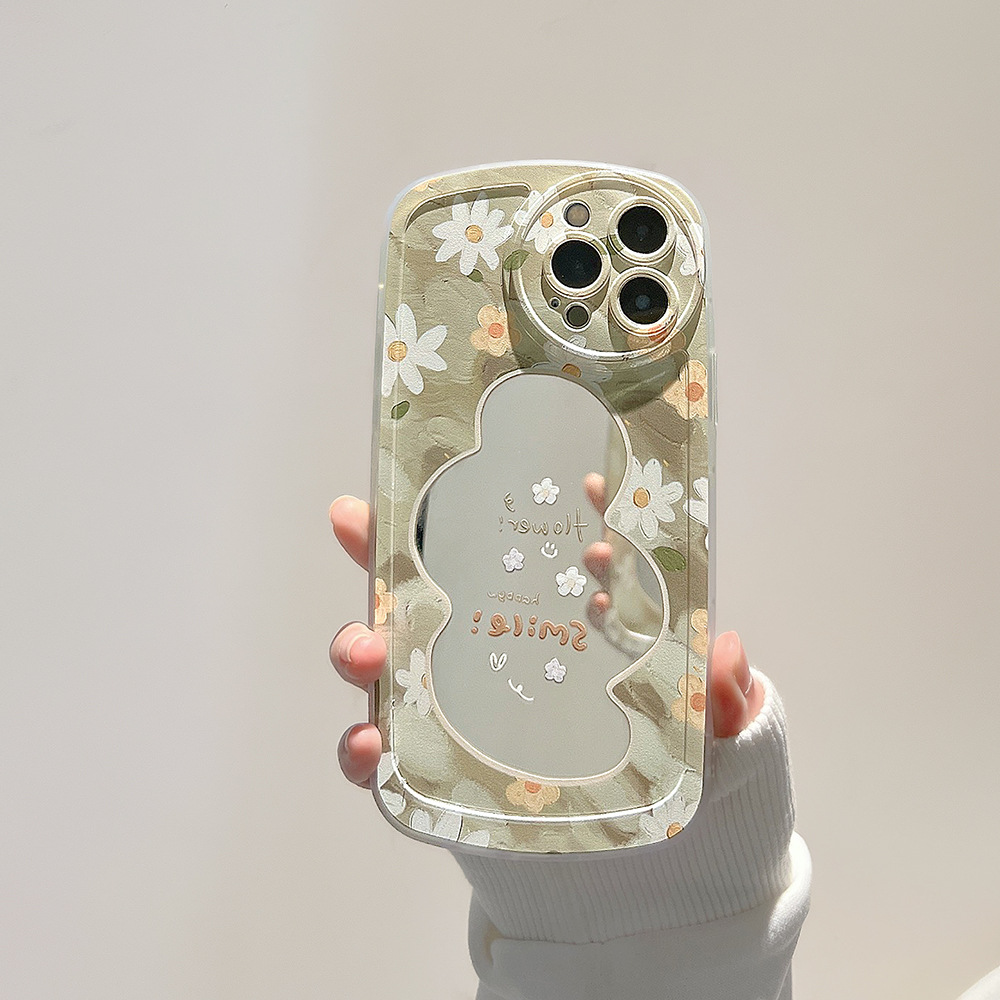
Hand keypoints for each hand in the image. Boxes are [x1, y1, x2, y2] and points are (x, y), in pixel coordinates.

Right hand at [329, 493, 764, 787]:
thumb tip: (725, 651)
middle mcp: (497, 664)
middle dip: (381, 571)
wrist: (660, 891)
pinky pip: (387, 763)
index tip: (404, 484)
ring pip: (390, 672)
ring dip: (360, 650)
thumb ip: (718, 699)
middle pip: (422, 602)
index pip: (499, 561)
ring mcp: (463, 721)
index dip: (448, 519)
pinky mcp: (441, 784)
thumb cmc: (690, 792)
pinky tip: (367, 750)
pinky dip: (361, 754)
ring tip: (366, 656)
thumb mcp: (714, 739)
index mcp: (556, 630)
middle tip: (366, 547)